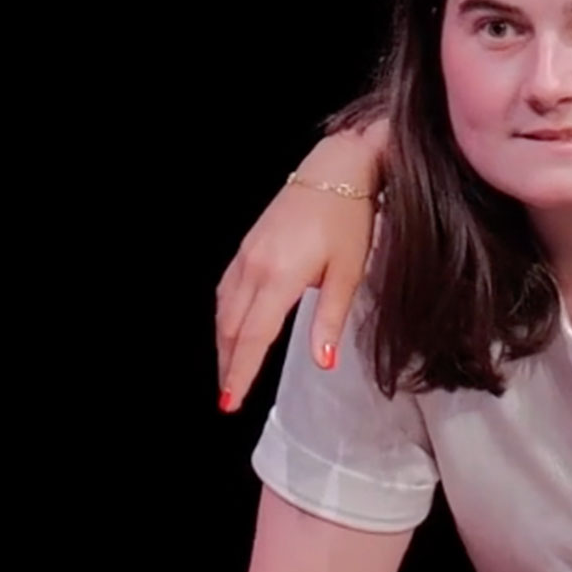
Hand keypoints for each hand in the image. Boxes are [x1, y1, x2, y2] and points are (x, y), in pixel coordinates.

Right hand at [214, 129, 384, 411]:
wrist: (338, 169)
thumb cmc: (349, 219)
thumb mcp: (349, 273)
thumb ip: (331, 320)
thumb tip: (323, 362)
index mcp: (280, 276)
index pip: (253, 336)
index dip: (241, 372)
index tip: (232, 401)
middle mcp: (255, 266)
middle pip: (231, 327)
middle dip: (227, 365)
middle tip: (227, 398)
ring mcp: (246, 254)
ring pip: (223, 309)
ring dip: (223, 343)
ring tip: (228, 372)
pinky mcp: (247, 246)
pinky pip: (225, 289)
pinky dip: (224, 316)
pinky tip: (230, 329)